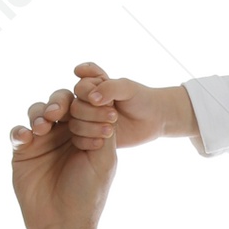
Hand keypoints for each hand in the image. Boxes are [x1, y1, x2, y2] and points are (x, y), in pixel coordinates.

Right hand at [10, 85, 116, 228]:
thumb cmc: (87, 194)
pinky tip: (27, 138)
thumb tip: (104, 102)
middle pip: (59, 102)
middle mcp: (64, 134)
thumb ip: (103, 130)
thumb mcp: (104, 161)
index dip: (84, 102)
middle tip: (60, 111)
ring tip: (44, 126)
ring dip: (39, 113)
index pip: (84, 105)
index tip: (86, 111)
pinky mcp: (22, 152)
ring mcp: (42, 141)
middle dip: (59, 102)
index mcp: (85, 134)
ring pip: (37, 111)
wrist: (63, 223)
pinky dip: (20, 131)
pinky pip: (17, 132)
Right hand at [68, 62, 194, 150]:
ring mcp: (89, 121)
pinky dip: (88, 141)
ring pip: (75, 124)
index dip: (88, 93)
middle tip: (114, 116)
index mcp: (94, 86)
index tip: (106, 99)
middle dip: (92, 113)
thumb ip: (109, 88)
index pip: (80, 87)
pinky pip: (79, 140)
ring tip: (111, 129)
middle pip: (75, 107)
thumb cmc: (141, 99)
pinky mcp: (93, 137)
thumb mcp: (128, 88)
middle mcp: (88, 103)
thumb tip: (91, 98)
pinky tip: (102, 142)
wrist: (154, 119)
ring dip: (91, 127)